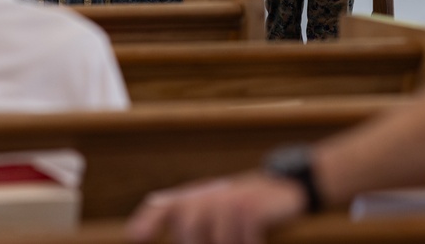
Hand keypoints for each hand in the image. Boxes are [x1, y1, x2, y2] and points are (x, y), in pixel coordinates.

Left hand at [125, 172, 305, 243]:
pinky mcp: (250, 207)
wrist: (289, 186)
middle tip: (221, 240)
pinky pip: (242, 241)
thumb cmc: (249, 205)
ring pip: (217, 241)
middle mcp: (210, 194)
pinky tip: (256, 241)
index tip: (136, 236)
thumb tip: (163, 236)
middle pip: (189, 231)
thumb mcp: (220, 207)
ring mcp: (230, 199)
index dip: (148, 220)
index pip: (165, 205)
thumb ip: (194, 220)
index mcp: (198, 194)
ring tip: (242, 238)